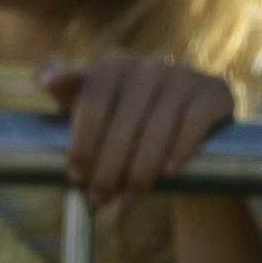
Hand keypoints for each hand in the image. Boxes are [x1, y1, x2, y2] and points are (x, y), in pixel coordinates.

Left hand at [44, 49, 237, 209]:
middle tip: (99, 198)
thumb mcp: (91, 104)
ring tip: (128, 198)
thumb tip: (47, 79)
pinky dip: (179, 151)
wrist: (183, 131)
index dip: (83, 143)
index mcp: (113, 63)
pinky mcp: (214, 91)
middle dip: (108, 168)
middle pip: (122, 123)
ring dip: (140, 171)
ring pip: (156, 129)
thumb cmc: (123, 119)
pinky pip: (194, 123)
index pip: (92, 104)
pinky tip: (168, 174)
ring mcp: (183, 75)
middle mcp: (148, 64)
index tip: (75, 175)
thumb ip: (67, 89)